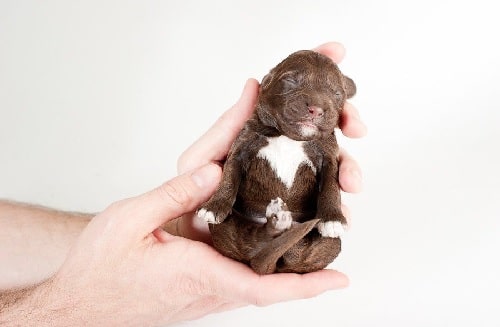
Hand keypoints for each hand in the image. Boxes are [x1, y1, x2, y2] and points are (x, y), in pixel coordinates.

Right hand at [12, 164, 348, 325]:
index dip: (304, 285)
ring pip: (261, 276)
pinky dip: (266, 254)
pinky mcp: (203, 284)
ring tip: (316, 218)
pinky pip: (244, 271)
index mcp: (195, 272)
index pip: (260, 286)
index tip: (339, 279)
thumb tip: (215, 171)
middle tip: (334, 218)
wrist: (81, 303)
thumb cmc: (99, 269)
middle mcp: (210, 286)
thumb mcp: (129, 221)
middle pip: (271, 276)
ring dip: (291, 255)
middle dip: (308, 258)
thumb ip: (175, 194)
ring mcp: (209, 289)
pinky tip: (275, 228)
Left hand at [174, 42, 366, 240]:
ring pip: (333, 162)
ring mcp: (293, 177)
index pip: (292, 95)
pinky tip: (343, 213)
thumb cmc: (193, 196)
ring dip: (349, 166)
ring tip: (351, 182)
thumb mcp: (203, 157)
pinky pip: (326, 201)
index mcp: (262, 131)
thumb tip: (253, 84)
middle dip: (347, 119)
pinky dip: (340, 206)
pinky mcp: (299, 207)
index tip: (337, 51)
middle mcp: (282, 149)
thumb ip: (228, 126)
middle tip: (356, 126)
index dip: (315, 70)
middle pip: (324, 125)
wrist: (196, 237)